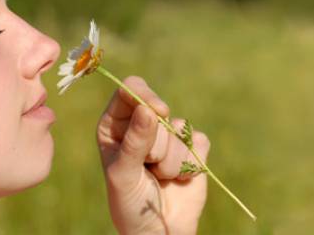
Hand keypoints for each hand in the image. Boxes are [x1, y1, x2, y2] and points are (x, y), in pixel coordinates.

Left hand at [96, 76, 210, 234]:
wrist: (159, 231)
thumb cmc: (131, 204)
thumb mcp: (123, 174)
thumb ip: (134, 142)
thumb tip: (148, 110)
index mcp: (114, 125)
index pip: (128, 92)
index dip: (143, 95)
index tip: (157, 110)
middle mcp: (140, 124)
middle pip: (158, 111)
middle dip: (156, 144)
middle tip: (147, 167)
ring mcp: (168, 135)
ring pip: (179, 128)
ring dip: (171, 161)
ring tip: (160, 177)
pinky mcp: (192, 147)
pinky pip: (199, 141)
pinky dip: (191, 164)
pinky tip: (179, 178)